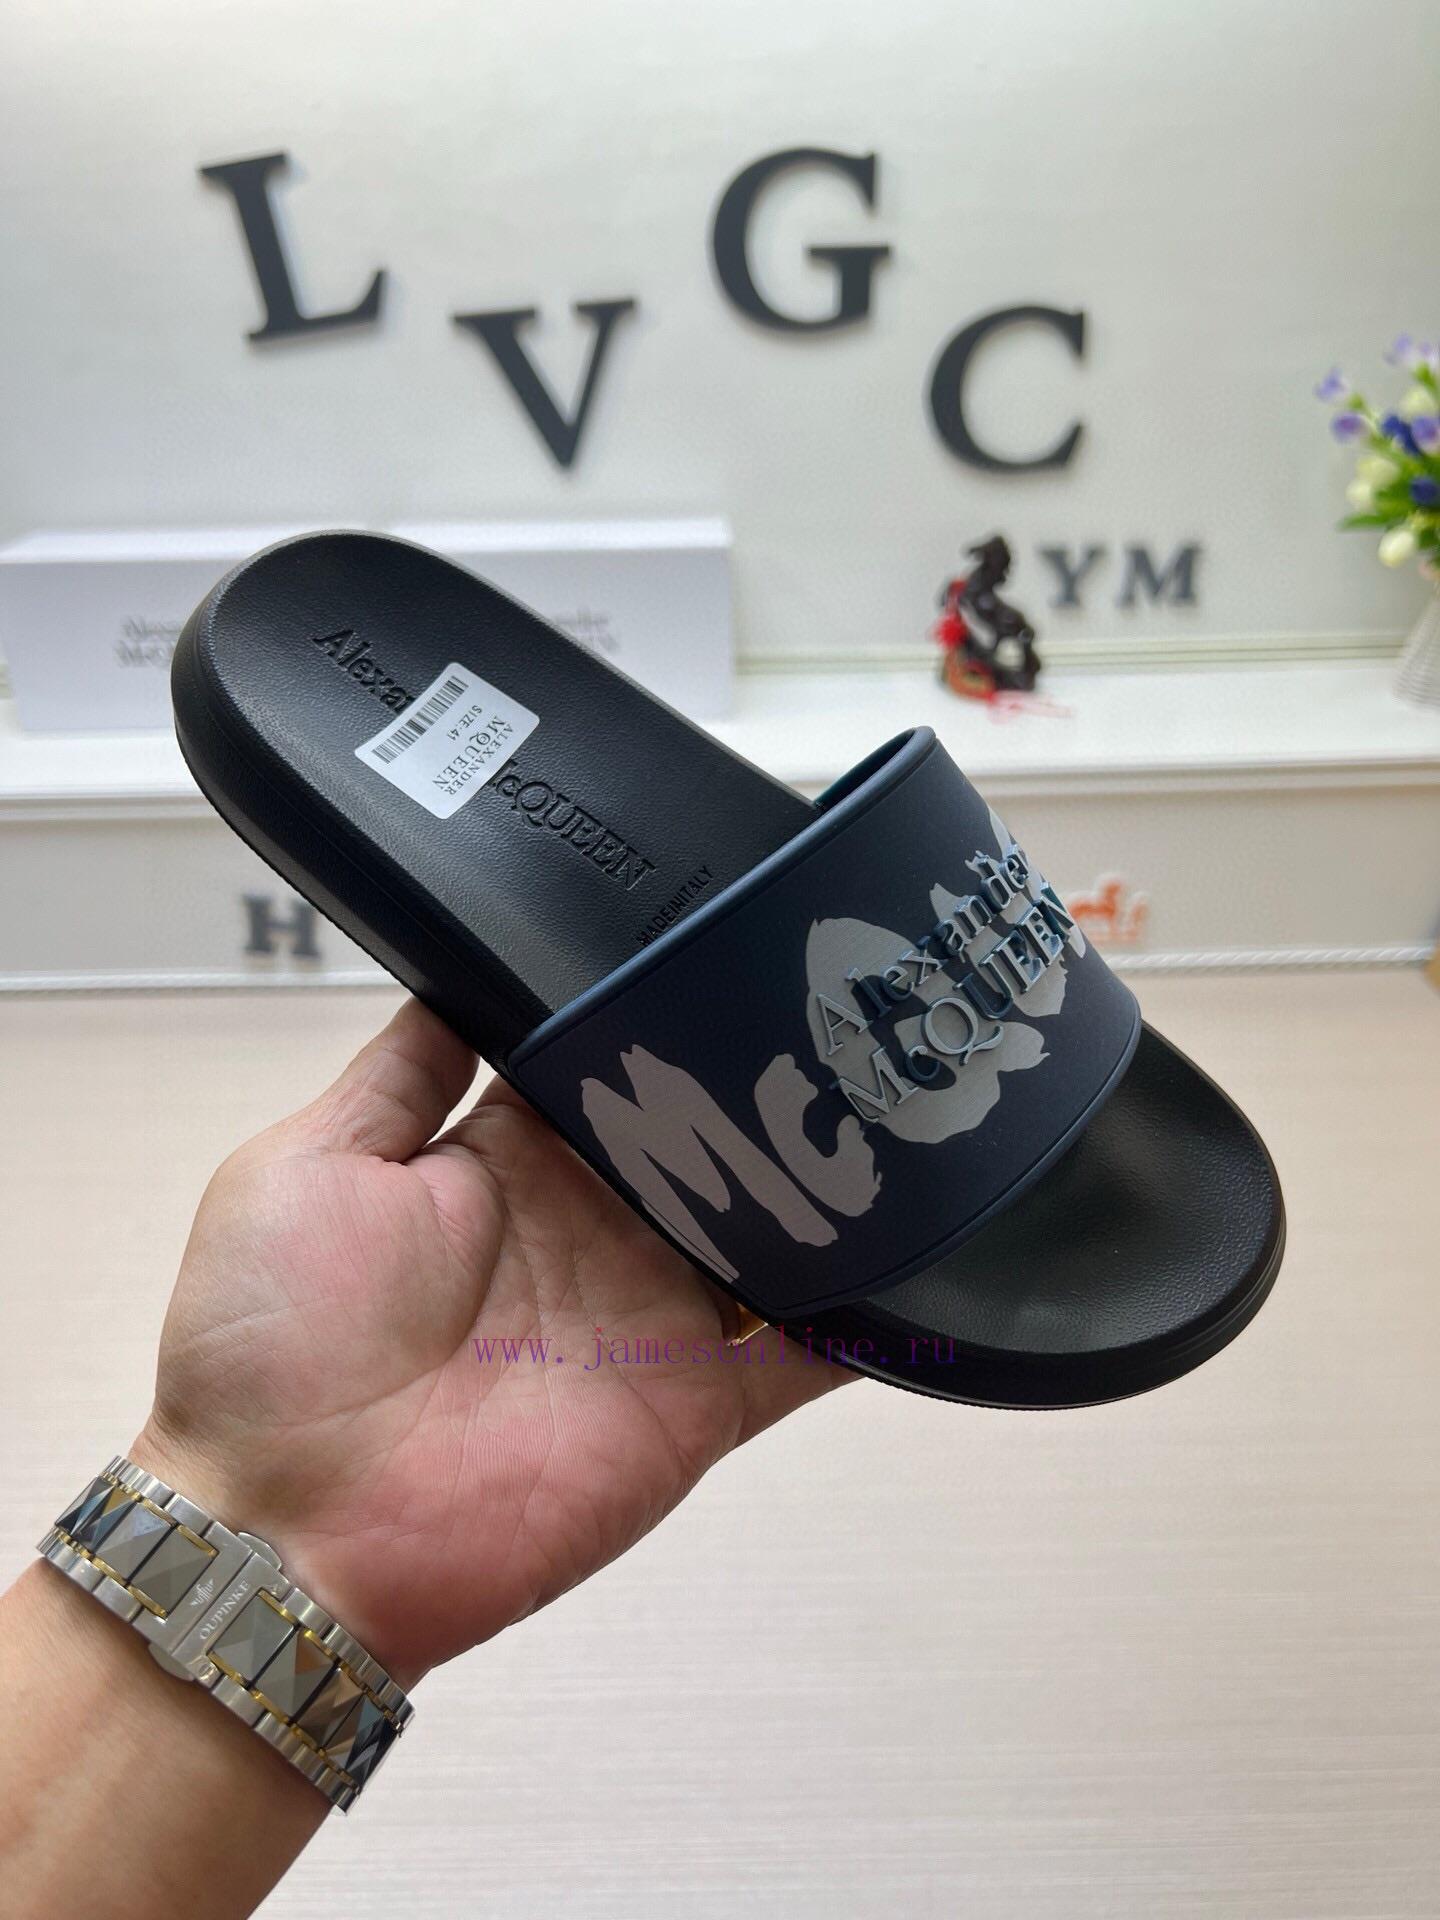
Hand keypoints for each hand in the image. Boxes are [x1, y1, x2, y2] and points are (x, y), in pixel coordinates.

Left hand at [133, 997, 849, 1685]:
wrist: (287, 1534)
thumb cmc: (266, 1347)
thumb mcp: (306, 1167)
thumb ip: (401, 1074)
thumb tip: (452, 970)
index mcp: (507, 1160)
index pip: (613, 1065)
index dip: (666, 1014)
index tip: (731, 947)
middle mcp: (592, 1228)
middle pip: (711, 1137)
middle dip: (772, 1083)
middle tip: (854, 1012)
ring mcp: (651, 1316)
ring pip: (772, 1231)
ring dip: (833, 1184)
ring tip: (912, 1106)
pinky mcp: (694, 1403)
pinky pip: (803, 1358)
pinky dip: (869, 1318)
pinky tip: (929, 1257)